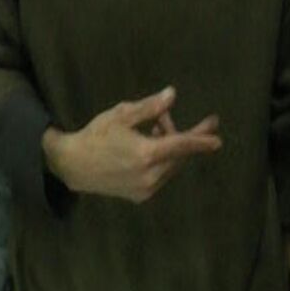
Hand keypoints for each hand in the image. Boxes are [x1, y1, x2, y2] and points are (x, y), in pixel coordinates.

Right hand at [43, 87, 221, 203]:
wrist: (71, 165)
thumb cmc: (94, 137)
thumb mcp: (120, 116)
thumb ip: (149, 107)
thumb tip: (172, 95)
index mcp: (147, 153)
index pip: (183, 145)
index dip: (201, 140)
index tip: (218, 138)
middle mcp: (150, 174)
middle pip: (179, 156)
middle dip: (184, 137)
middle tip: (188, 123)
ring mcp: (146, 188)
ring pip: (171, 166)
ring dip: (170, 148)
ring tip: (155, 129)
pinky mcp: (141, 195)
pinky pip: (161, 176)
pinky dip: (161, 161)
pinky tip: (148, 147)